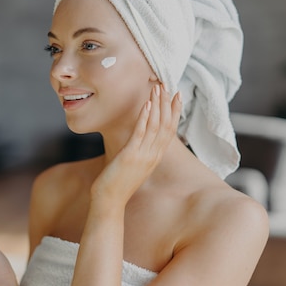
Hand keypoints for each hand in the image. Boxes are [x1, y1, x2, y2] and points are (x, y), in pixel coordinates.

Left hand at [91, 84, 181, 205]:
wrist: (109, 201)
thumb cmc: (117, 183)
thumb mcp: (133, 165)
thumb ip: (139, 151)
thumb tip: (139, 140)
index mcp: (155, 157)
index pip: (170, 130)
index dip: (175, 111)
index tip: (177, 95)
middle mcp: (153, 155)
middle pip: (166, 124)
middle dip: (167, 103)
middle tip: (167, 85)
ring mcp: (143, 156)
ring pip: (155, 126)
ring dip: (157, 105)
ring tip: (157, 88)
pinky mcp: (131, 155)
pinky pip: (140, 133)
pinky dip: (144, 117)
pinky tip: (146, 104)